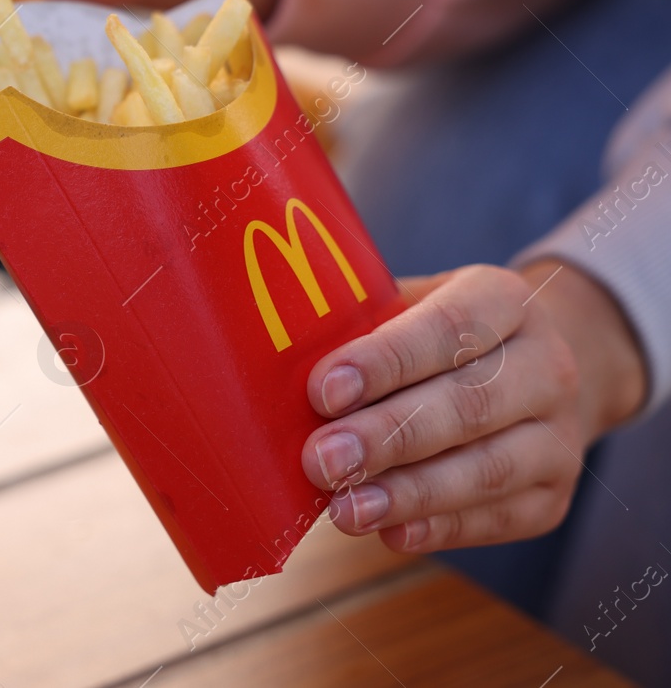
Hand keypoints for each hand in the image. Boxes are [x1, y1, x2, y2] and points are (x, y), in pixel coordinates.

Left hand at [302, 262, 644, 552]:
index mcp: (506, 301)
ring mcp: (559, 437)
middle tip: (321, 460)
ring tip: (345, 509)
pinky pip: (497, 518)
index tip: (323, 392)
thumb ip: (359, 326)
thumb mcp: (409, 305)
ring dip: (409, 494)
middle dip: (386, 437)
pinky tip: (391, 533)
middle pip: (467, 405)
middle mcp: (547, 366)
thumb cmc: (437, 337)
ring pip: (486, 470)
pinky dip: (441, 528)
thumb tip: (276, 358)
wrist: (534, 371)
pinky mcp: (553, 497)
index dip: (385, 362)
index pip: (449, 328)